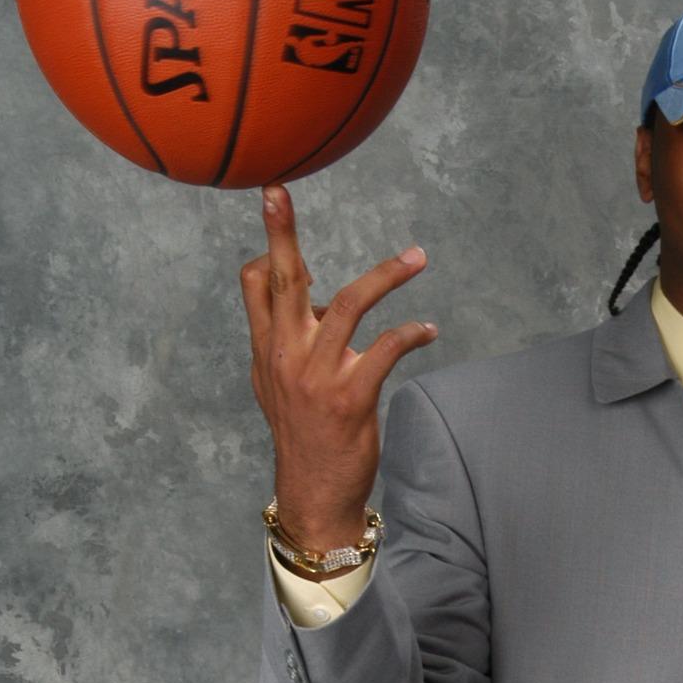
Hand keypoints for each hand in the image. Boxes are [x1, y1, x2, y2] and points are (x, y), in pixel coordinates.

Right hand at [239, 180, 438, 547]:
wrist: (315, 493)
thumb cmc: (304, 437)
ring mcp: (317, 376)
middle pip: (282, 280)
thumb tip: (315, 303)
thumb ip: (287, 342)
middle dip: (280, 232)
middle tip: (280, 190)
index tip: (277, 208)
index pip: (254, 286)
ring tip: (417, 257)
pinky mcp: (351, 397)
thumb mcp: (277, 388)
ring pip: (349, 304)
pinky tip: (429, 330)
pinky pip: (386, 348)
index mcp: (267, 351)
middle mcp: (286, 357)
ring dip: (388, 274)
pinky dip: (412, 332)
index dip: (266, 246)